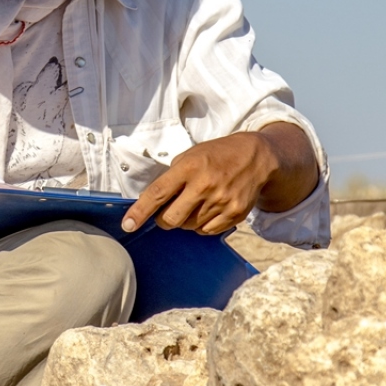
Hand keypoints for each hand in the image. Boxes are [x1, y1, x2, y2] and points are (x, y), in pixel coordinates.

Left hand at [121, 122, 318, 235]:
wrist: (257, 157)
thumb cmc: (216, 155)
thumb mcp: (191, 155)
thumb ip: (172, 177)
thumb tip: (151, 202)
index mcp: (189, 167)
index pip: (158, 193)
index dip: (140, 212)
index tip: (128, 225)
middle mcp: (205, 185)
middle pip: (171, 219)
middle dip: (163, 220)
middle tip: (167, 211)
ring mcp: (221, 201)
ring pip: (188, 227)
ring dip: (185, 220)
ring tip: (196, 202)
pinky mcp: (234, 214)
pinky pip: (206, 231)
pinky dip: (201, 225)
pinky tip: (208, 209)